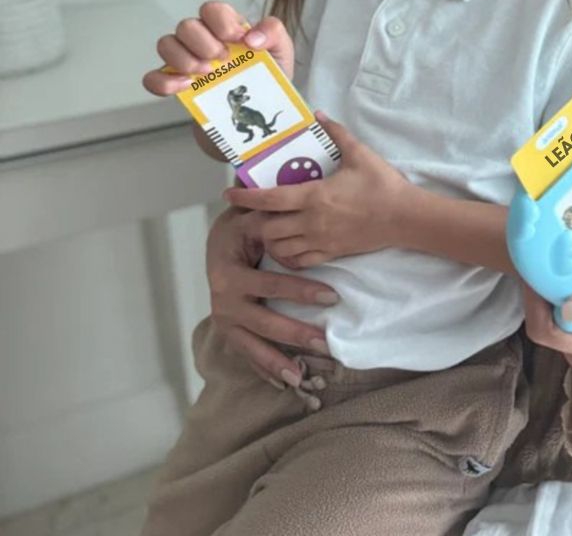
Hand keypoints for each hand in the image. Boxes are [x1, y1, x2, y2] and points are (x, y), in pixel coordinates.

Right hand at [142, 0, 294, 95]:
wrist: (260, 119)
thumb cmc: (269, 80)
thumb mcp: (282, 53)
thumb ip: (274, 33)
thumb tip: (251, 37)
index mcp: (227, 28)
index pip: (212, 9)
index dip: (221, 22)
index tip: (238, 41)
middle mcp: (203, 40)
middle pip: (186, 25)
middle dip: (204, 44)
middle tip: (223, 62)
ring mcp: (187, 62)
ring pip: (166, 45)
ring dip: (184, 60)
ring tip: (207, 76)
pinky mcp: (176, 87)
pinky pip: (153, 78)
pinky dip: (164, 82)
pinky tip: (186, 88)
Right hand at [206, 206, 338, 387]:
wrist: (219, 244)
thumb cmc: (242, 228)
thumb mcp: (250, 219)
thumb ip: (269, 216)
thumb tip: (289, 208)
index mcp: (229, 272)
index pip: (269, 284)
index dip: (300, 291)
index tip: (333, 297)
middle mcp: (223, 301)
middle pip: (263, 322)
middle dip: (295, 334)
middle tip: (326, 342)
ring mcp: (225, 320)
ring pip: (252, 345)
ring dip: (277, 361)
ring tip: (301, 377)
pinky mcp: (229, 331)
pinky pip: (247, 353)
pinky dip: (264, 369)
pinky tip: (285, 382)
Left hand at [222, 112, 413, 268]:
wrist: (405, 217)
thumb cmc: (382, 184)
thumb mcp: (360, 154)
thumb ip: (336, 133)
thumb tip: (318, 114)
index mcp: (315, 196)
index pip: (270, 199)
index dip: (246, 197)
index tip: (229, 193)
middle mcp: (312, 222)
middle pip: (267, 228)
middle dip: (256, 220)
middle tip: (256, 210)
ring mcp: (320, 240)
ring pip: (279, 247)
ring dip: (270, 238)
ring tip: (270, 226)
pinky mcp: (331, 253)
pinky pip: (298, 260)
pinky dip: (287, 254)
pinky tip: (288, 244)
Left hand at [522, 260, 571, 369]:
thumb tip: (571, 310)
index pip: (551, 333)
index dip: (537, 302)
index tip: (536, 268)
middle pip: (544, 327)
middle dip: (538, 294)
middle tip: (541, 257)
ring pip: (547, 319)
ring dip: (545, 291)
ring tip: (549, 259)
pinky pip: (557, 312)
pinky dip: (554, 291)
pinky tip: (559, 269)